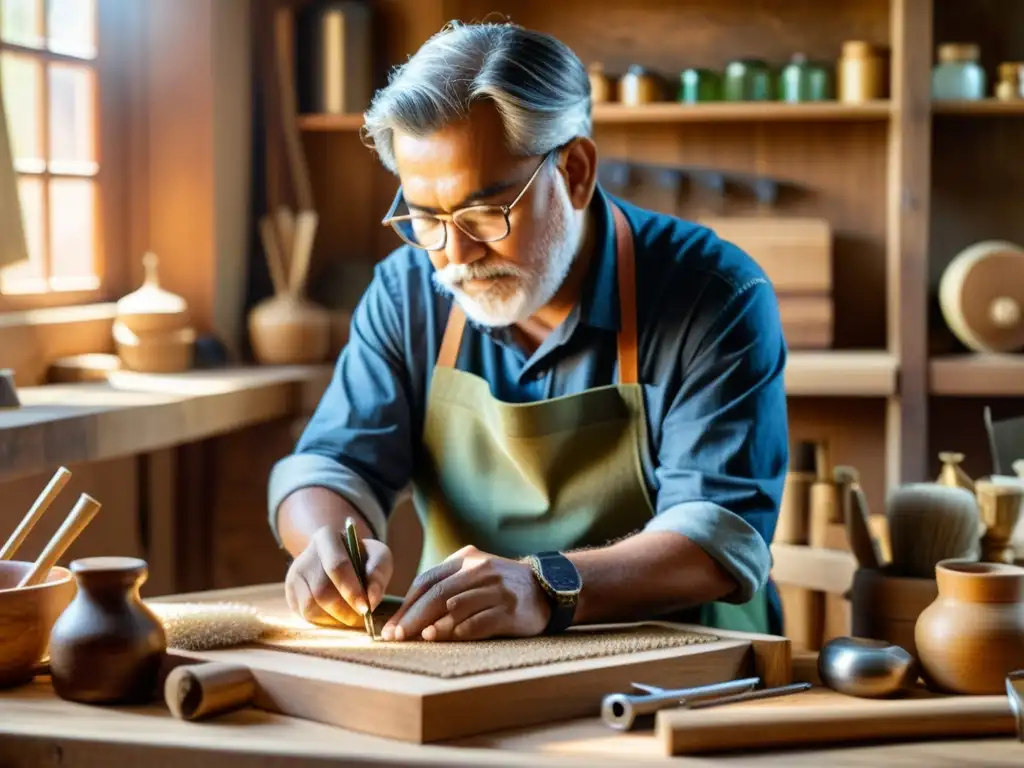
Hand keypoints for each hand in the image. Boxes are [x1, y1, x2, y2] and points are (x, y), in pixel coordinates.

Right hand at [284, 525, 392, 626]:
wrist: (339, 559)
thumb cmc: (362, 558)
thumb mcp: (378, 556)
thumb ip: (378, 573)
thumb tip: (371, 599)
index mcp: (327, 538)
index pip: (337, 566)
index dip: (351, 590)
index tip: (366, 608)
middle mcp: (305, 555)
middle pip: (321, 591)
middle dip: (344, 610)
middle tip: (362, 618)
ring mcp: (295, 575)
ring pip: (310, 607)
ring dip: (335, 619)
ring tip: (352, 617)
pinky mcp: (291, 594)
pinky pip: (306, 616)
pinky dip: (325, 622)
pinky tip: (339, 617)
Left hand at [381, 545, 550, 641]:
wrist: (546, 588)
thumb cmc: (500, 587)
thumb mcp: (474, 575)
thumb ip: (446, 588)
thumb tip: (410, 617)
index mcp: (466, 559)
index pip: (427, 581)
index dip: (407, 606)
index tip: (392, 628)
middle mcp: (480, 570)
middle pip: (438, 594)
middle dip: (414, 618)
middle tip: (397, 638)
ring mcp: (497, 589)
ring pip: (457, 607)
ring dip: (436, 625)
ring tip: (421, 638)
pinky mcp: (510, 609)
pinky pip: (480, 621)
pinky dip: (461, 631)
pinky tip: (450, 638)